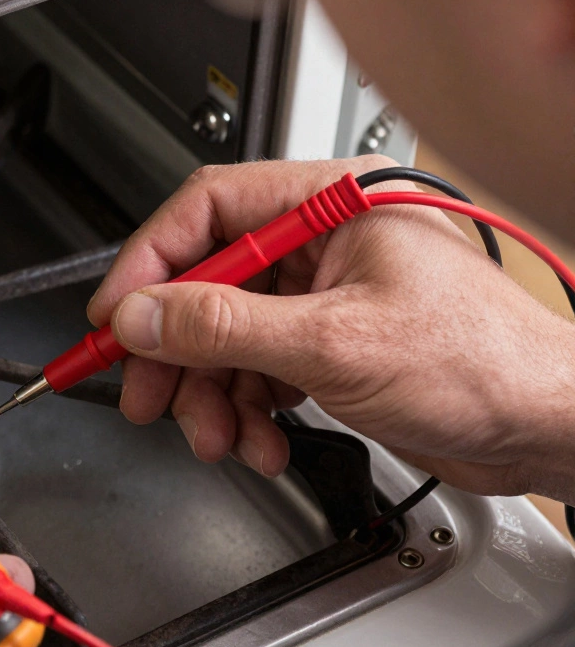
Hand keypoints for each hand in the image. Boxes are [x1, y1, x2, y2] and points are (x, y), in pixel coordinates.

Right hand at [87, 156, 574, 502]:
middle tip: (146, 393)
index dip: (148, 264)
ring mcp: (321, 298)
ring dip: (210, 396)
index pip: (207, 211)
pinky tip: (259, 441)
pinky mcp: (325, 347)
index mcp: (330, 205)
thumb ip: (223, 327)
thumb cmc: (484, 364)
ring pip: (224, 338)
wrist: (546, 430)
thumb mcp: (333, 344)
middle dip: (174, 350)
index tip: (113, 316)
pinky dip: (245, 413)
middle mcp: (320, 244)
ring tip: (217, 435)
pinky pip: (254, 372)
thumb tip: (142, 316)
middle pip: (205, 283)